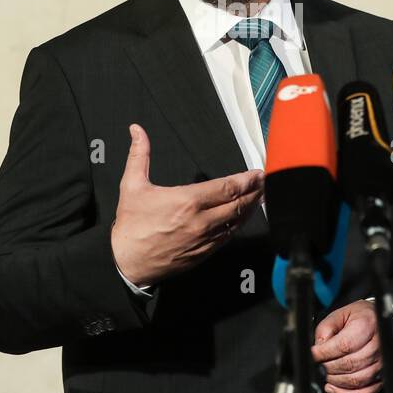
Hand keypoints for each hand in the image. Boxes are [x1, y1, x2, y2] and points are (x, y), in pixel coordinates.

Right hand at [110, 123, 263, 286]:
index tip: (258, 173)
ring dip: (251, 208)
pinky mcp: (204, 253)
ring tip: (260, 197)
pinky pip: (228, 238)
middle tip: (266, 182)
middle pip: (238, 204)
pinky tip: (242, 218)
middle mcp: (201, 221)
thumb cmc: (131, 225)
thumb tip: (137, 130)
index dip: (247, 180)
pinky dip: (238, 225)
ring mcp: (205, 240)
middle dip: (255, 192)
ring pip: (237, 222)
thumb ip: (139, 154)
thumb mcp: (132, 185)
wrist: (126, 262)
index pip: (228, 188)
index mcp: (188, 201)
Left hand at [312, 300, 392, 392]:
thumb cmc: (361, 318)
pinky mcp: (382, 377)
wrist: (381, 323)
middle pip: (350, 364)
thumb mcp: (340, 315)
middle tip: (318, 365)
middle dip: (328, 368)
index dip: (324, 353)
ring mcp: (382, 363)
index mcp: (367, 326)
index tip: (313, 355)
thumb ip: (326, 330)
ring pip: (356, 380)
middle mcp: (378, 345)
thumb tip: (317, 349)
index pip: (344, 345)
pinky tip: (334, 388)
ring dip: (336, 381)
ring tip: (325, 375)